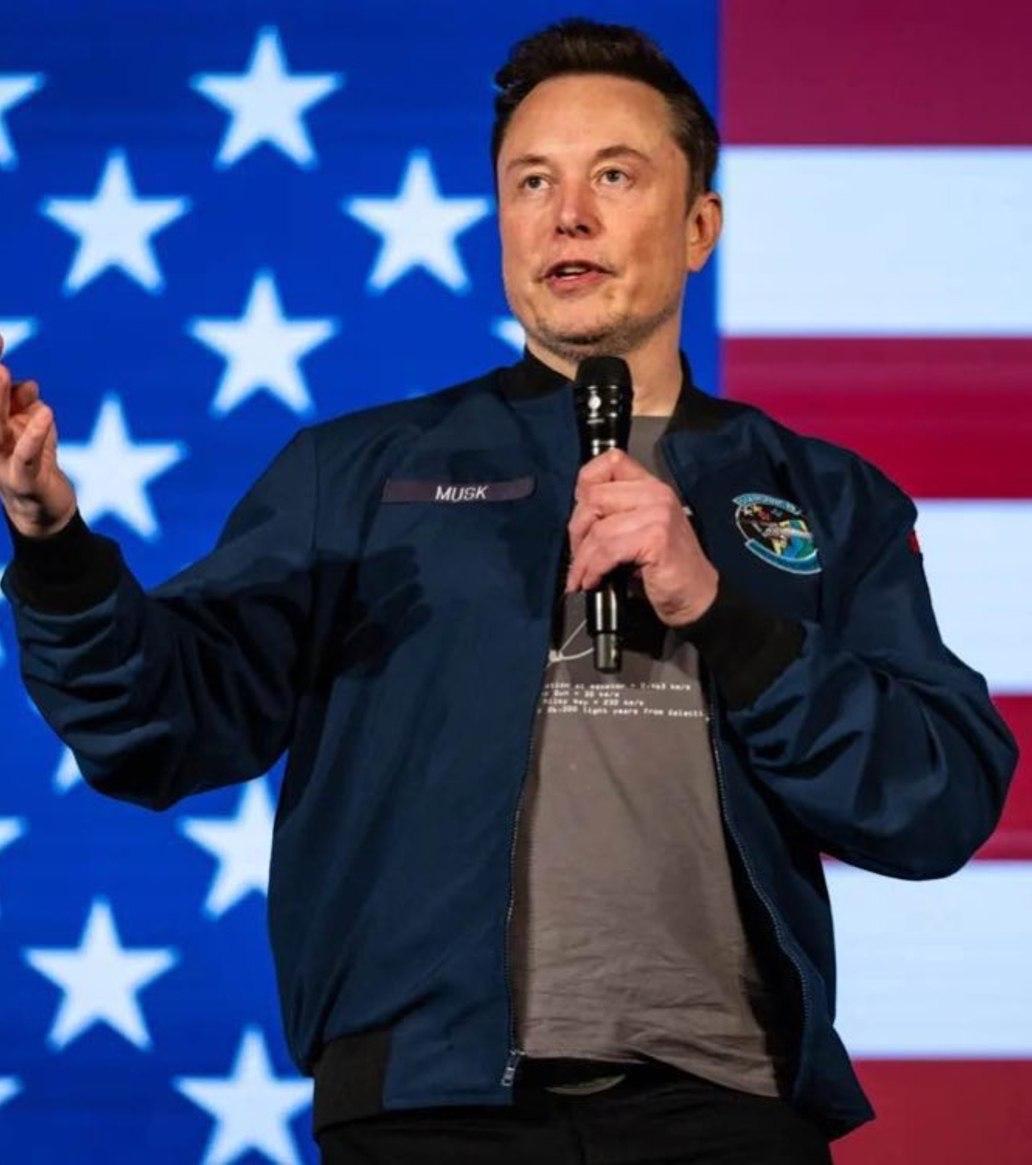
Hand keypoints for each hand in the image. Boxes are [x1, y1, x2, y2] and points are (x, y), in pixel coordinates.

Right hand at [0, 333, 76, 537]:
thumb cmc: (35, 465)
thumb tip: (27, 383)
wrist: (44, 512)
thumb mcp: (31, 431)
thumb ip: (26, 407)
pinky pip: (27, 454)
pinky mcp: (22, 480)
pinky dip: (34, 433)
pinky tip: (44, 412)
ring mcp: (1, 461)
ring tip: (4, 371)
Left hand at [564, 447, 718, 626]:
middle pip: (594, 497)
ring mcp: (658, 513)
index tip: (580, 515)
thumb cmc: (662, 567)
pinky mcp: (656, 538)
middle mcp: (656, 493)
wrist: (695, 595)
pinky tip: (593, 581)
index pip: (611, 461)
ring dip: (582, 559)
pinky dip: (593, 569)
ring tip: (581, 577)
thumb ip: (614, 515)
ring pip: (598, 529)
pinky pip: (608, 550)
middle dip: (577, 531)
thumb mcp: (637, 531)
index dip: (585, 485)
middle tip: (578, 556)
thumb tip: (576, 521)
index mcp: (651, 486)